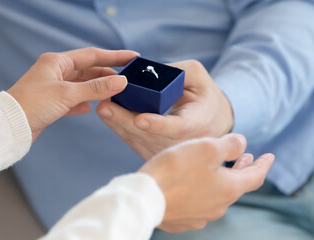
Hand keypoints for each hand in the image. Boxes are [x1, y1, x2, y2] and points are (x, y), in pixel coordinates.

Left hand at [7, 47, 138, 140]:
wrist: (9, 127)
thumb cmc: (32, 104)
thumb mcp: (67, 94)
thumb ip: (96, 88)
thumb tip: (121, 82)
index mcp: (57, 62)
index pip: (92, 55)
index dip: (114, 56)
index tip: (133, 57)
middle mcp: (55, 72)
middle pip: (88, 70)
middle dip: (108, 74)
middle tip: (128, 78)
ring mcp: (54, 87)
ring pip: (82, 85)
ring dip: (98, 89)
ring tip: (116, 92)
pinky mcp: (52, 103)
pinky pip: (74, 99)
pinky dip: (85, 102)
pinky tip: (93, 107)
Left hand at [97, 60, 233, 159]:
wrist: (210, 119)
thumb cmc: (203, 94)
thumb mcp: (199, 76)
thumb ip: (178, 71)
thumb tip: (149, 72)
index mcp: (198, 123)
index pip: (178, 128)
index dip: (158, 125)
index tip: (140, 119)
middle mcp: (184, 143)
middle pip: (151, 137)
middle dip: (126, 121)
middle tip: (105, 106)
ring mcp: (169, 152)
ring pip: (140, 141)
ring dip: (118, 125)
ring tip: (103, 108)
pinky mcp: (157, 153)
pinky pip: (135, 143)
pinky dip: (120, 129)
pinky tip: (109, 116)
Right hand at [139, 133, 273, 232]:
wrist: (144, 198)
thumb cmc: (175, 169)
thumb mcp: (208, 147)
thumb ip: (230, 144)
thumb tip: (243, 144)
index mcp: (229, 188)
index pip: (256, 176)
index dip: (264, 164)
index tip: (270, 156)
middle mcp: (219, 206)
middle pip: (237, 186)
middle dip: (242, 169)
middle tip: (247, 158)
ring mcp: (200, 215)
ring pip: (217, 194)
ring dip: (222, 179)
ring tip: (219, 168)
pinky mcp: (183, 219)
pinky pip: (198, 203)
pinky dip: (202, 190)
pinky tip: (194, 183)